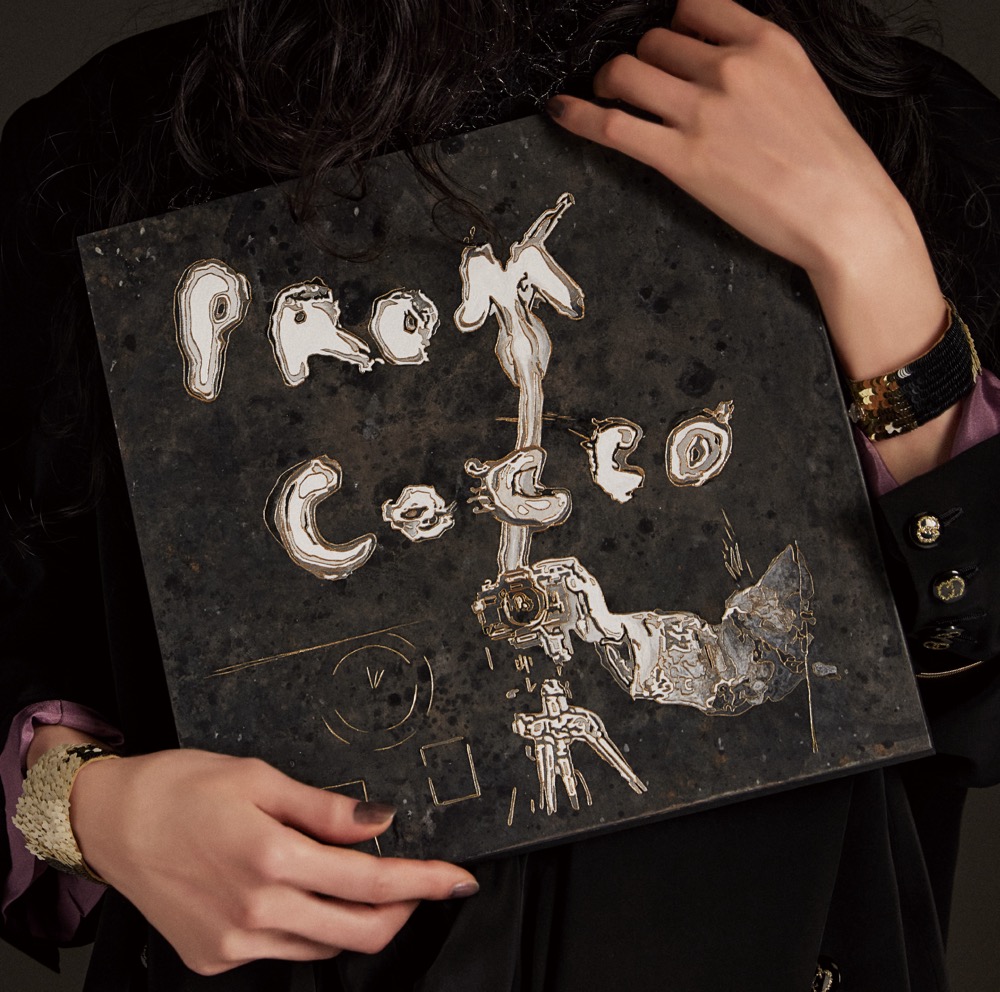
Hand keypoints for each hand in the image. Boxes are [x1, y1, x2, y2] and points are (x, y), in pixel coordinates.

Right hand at [68, 748, 477, 975]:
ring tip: (355, 878)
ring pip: (325, 946)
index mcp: (272, 859)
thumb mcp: (260, 778)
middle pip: (360, 931)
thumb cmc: (181, 788)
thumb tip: (381, 822)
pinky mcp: (214, 958)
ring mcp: (234, 943)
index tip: (457, 879)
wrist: (108, 821)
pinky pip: (285, 951)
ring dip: (356, 918)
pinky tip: (300, 893)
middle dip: (402, 908)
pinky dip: (310, 927)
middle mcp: (256, 912)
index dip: (424, 882)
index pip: (372, 881)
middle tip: (417, 881)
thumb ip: (327, 808)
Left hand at [549, 0, 956, 480]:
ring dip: (608, 83)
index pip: (694, 5)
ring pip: (627, 73)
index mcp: (765, 43)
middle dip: (639, 61)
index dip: (669, 24)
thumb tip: (716, 65)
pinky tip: (559, 111)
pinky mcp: (682, 159)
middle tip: (633, 84)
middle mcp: (730, 68)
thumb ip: (758, 67)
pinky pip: (613, 125)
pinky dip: (578, 115)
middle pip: (654, 42)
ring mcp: (703, 113)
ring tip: (605, 98)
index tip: (661, 43)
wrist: (845, 213)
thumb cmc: (831, 163)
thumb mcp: (803, 87)